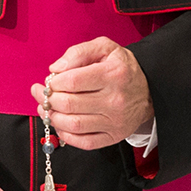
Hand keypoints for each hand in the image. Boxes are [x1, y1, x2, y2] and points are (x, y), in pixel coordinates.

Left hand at [32, 37, 152, 150]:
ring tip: (46, 108)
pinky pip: (84, 142)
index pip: (72, 81)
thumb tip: (56, 68)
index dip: (54, 82)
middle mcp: (116, 100)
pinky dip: (66, 136)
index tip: (50, 80)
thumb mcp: (105, 48)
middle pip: (69, 104)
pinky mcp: (114, 136)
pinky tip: (60, 124)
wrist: (149, 91)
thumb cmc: (122, 68)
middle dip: (47, 99)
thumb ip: (79, 52)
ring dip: (52, 117)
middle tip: (41, 93)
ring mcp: (115, 121)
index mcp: (113, 75)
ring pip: (73, 124)